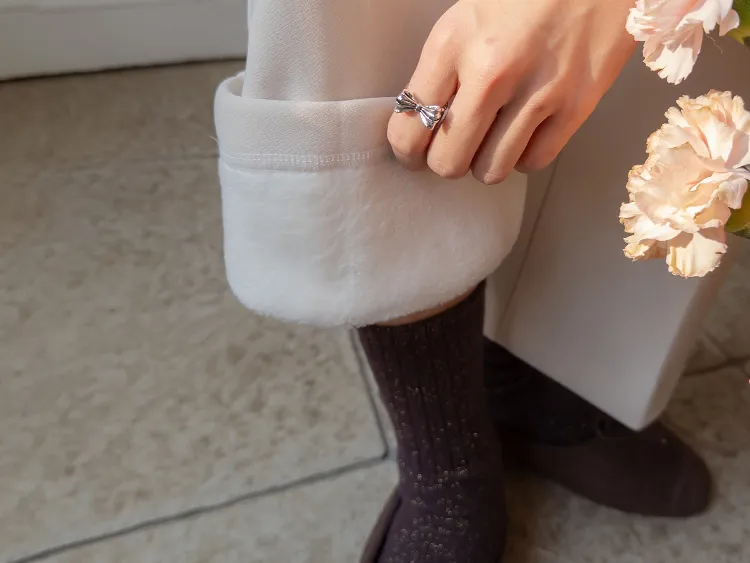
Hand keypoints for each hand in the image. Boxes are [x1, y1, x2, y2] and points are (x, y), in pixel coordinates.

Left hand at [387, 0, 636, 183]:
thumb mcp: (466, 14)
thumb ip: (441, 68)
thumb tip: (422, 121)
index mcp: (452, 44)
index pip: (408, 131)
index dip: (407, 151)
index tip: (415, 151)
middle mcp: (491, 73)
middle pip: (448, 162)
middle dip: (447, 161)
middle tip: (456, 146)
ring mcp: (537, 93)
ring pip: (491, 170)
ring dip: (486, 161)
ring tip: (493, 138)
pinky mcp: (576, 106)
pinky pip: (534, 162)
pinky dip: (526, 155)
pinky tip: (526, 131)